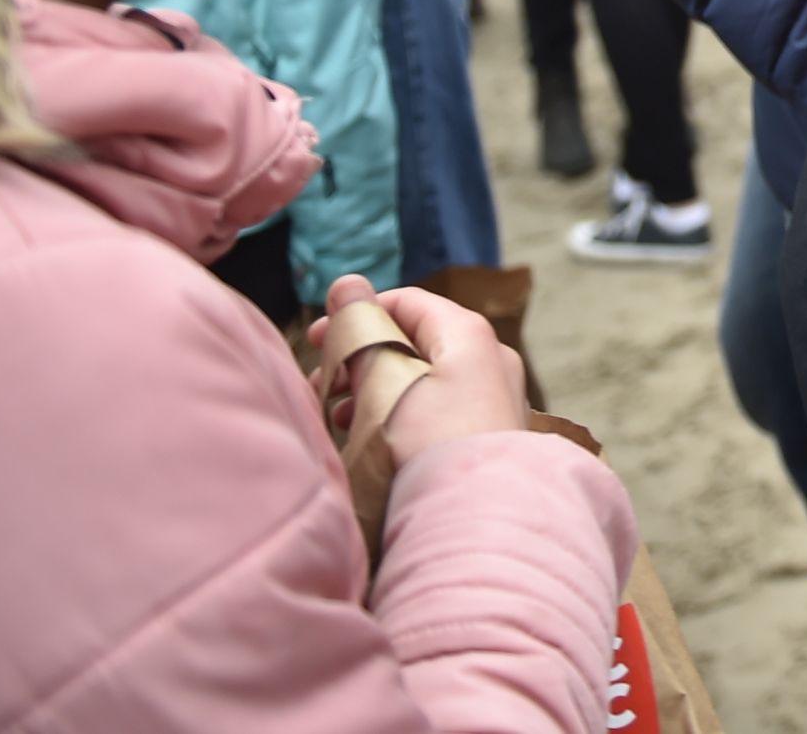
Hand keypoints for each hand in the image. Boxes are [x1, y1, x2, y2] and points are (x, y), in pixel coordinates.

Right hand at [310, 274, 529, 461]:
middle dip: (360, 360)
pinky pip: (433, 412)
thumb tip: (346, 284)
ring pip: (419, 381)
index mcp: (469, 336)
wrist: (479, 522)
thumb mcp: (389, 382)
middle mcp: (489, 362)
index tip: (314, 339)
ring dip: (372, 392)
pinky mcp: (485, 440)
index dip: (355, 315)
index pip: (406, 303)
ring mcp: (491, 402)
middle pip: (412, 343)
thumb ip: (363, 333)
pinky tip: (369, 442)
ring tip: (340, 419)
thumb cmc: (431, 446)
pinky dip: (397, 416)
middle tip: (320, 387)